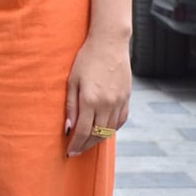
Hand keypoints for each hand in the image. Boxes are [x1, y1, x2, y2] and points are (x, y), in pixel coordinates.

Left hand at [65, 35, 130, 156]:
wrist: (109, 43)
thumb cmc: (86, 59)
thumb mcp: (72, 80)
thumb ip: (70, 105)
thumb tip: (68, 128)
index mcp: (90, 100)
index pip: (82, 131)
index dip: (76, 144)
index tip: (69, 152)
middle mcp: (106, 104)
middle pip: (96, 134)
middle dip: (85, 146)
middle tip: (77, 151)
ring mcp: (119, 102)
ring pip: (109, 130)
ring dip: (98, 139)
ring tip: (88, 143)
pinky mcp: (127, 98)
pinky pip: (120, 121)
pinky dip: (111, 129)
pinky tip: (104, 131)